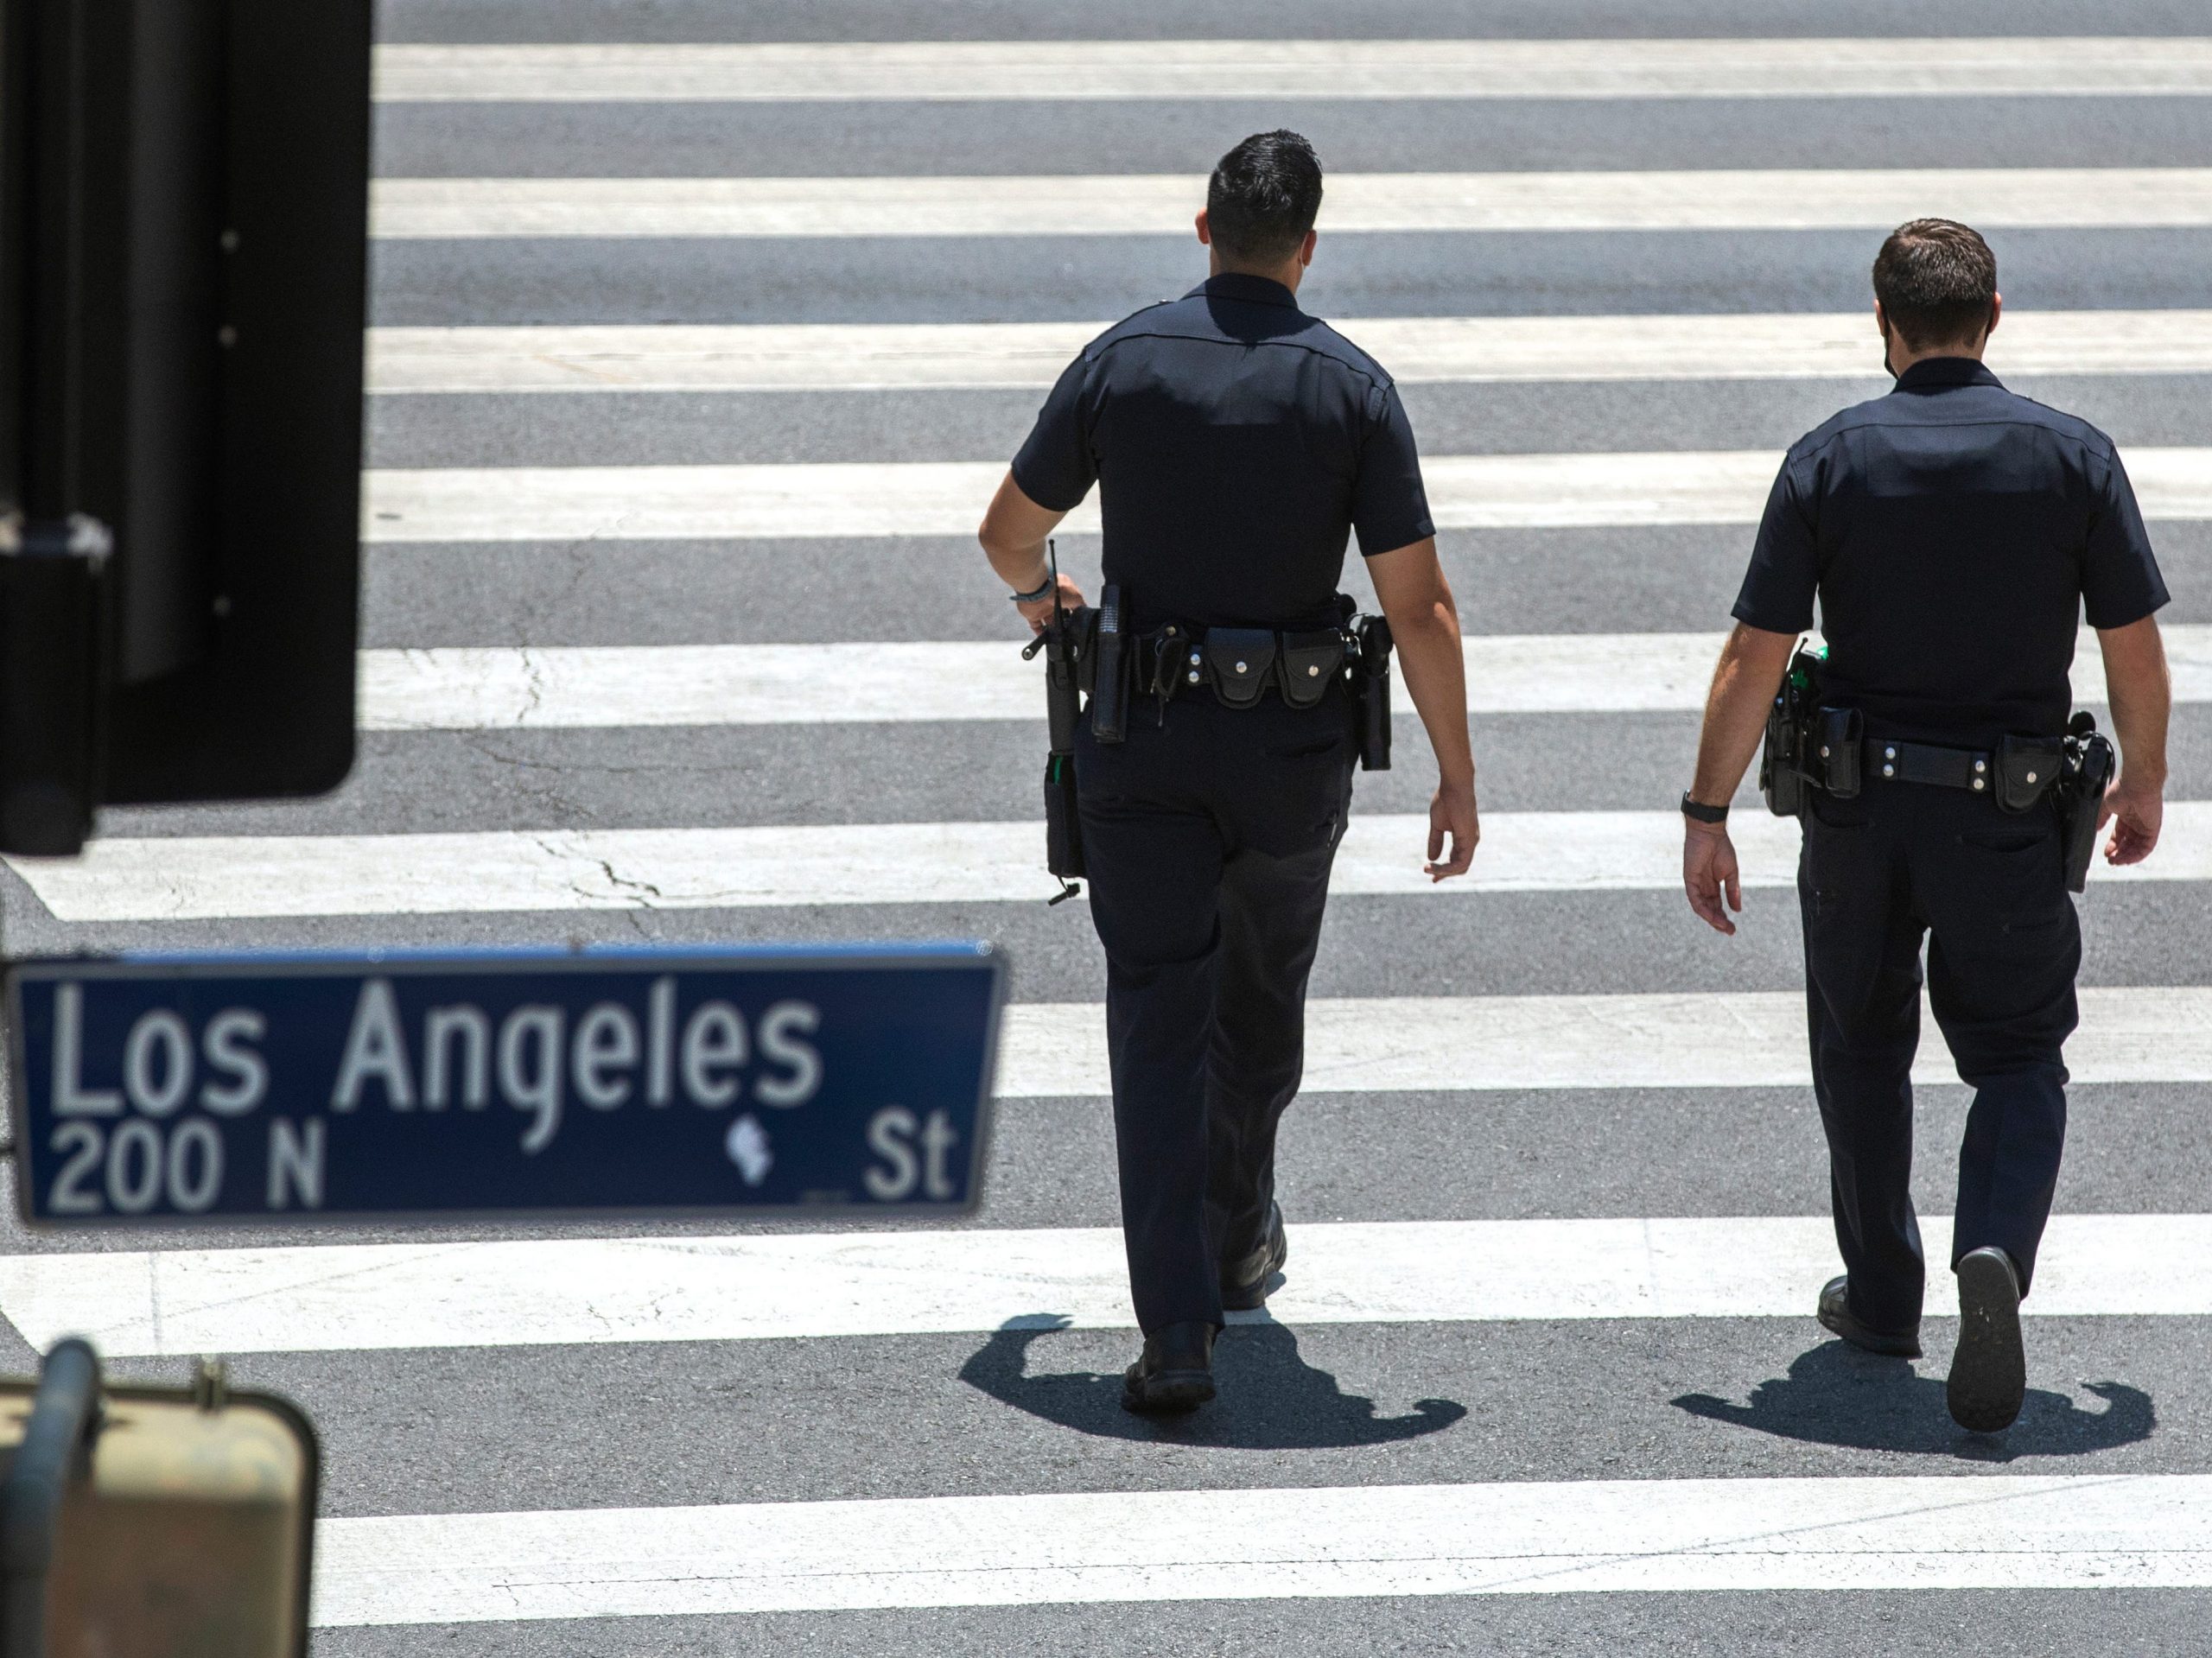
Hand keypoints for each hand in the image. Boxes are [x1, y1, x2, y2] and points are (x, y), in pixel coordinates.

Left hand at [1015, 573, 1085, 634]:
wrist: (1038, 589)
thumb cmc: (1058, 589)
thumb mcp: (1077, 596)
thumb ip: (1081, 606)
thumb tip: (1084, 613)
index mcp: (1063, 593)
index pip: (1070, 606)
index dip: (1074, 615)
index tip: (1077, 624)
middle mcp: (1052, 600)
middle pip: (1059, 616)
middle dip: (1064, 624)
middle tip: (1068, 633)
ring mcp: (1042, 607)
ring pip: (1048, 622)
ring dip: (1053, 630)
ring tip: (1059, 638)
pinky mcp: (1032, 614)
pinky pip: (1036, 626)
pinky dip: (1040, 633)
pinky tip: (1047, 639)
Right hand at [1426, 779, 1478, 880]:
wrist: (1454, 787)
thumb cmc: (1446, 801)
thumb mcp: (1437, 825)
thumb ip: (1435, 841)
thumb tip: (1431, 858)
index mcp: (1463, 839)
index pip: (1456, 860)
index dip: (1443, 869)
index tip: (1428, 872)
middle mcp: (1470, 842)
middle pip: (1459, 867)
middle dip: (1444, 874)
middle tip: (1430, 878)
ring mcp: (1471, 842)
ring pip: (1460, 867)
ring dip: (1443, 872)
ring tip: (1427, 869)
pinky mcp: (1470, 840)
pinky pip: (1461, 862)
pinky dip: (1447, 867)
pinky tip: (1434, 864)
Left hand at [1683, 819, 1741, 934]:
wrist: (1710, 832)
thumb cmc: (1721, 848)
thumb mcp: (1731, 873)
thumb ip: (1733, 891)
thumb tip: (1737, 910)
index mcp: (1712, 885)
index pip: (1716, 906)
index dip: (1724, 917)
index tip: (1732, 928)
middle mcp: (1702, 887)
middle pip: (1709, 909)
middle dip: (1718, 921)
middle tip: (1730, 931)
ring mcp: (1695, 884)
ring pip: (1701, 907)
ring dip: (1711, 918)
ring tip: (1722, 926)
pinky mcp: (1689, 879)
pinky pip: (1694, 898)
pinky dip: (1702, 908)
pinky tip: (1711, 916)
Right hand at [2100, 772, 2162, 864]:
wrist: (2137, 785)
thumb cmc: (2122, 790)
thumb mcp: (2106, 806)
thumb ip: (2101, 818)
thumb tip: (2095, 829)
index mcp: (2126, 816)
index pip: (2119, 835)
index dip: (2113, 845)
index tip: (2106, 853)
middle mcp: (2137, 823)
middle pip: (2128, 843)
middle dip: (2119, 853)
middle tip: (2110, 861)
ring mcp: (2146, 826)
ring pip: (2137, 847)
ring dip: (2127, 856)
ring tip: (2116, 862)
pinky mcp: (2153, 829)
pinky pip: (2147, 846)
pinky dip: (2138, 855)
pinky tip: (2128, 859)